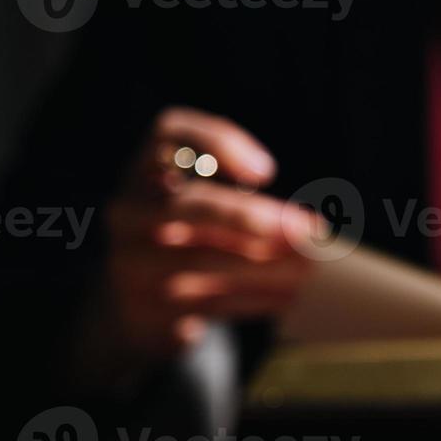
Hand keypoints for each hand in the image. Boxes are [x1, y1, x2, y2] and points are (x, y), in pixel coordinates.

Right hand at [98, 107, 320, 359]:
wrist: (137, 300)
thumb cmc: (192, 235)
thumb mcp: (208, 205)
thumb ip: (246, 200)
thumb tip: (309, 229)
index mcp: (146, 168)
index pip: (169, 134)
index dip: (217, 144)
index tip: (266, 173)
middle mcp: (130, 209)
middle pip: (185, 203)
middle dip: (247, 215)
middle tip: (300, 228)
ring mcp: (131, 260)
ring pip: (200, 259)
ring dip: (264, 264)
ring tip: (310, 267)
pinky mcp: (144, 306)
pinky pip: (207, 301)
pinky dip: (256, 298)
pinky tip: (292, 296)